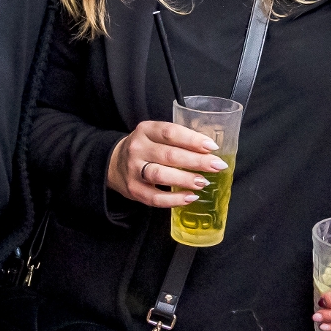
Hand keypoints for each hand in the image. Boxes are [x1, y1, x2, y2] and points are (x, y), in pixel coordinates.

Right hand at [106, 120, 224, 208]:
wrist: (113, 163)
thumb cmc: (145, 149)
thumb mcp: (155, 135)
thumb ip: (177, 139)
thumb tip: (210, 149)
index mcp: (146, 130)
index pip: (170, 132)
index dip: (192, 139)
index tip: (212, 146)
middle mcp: (137, 148)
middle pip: (169, 155)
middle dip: (196, 161)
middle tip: (217, 166)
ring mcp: (133, 170)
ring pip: (161, 175)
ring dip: (185, 179)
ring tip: (203, 182)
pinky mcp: (133, 190)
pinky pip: (155, 198)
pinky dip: (174, 199)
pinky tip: (190, 197)